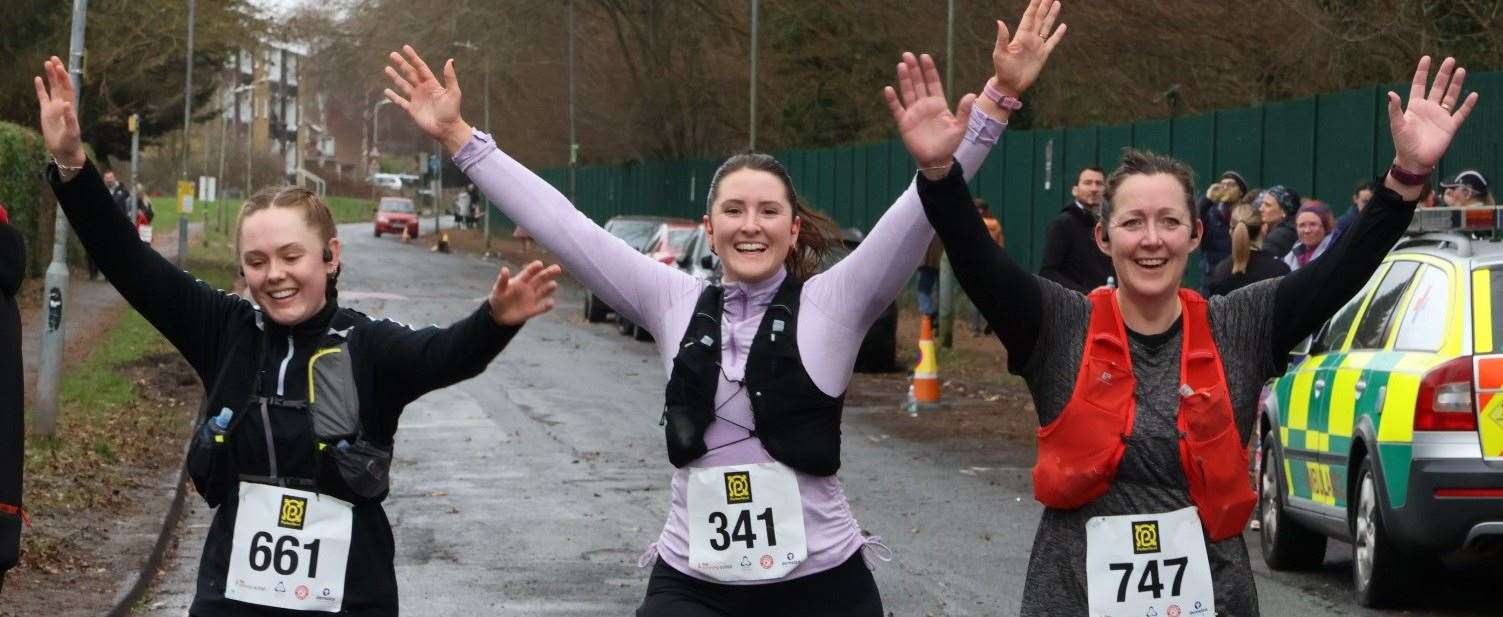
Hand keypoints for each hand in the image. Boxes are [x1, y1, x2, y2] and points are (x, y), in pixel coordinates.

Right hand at [33, 56, 84, 167]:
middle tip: (54, 58)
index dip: (64, 77)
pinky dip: (40, 88)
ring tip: (47, 62)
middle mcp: (63, 104)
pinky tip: (37, 78)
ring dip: (50, 76)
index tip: (59, 66)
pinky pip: (43, 97)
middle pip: (61, 84)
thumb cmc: (71, 142)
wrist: (64, 151)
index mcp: (70, 107)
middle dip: (58, 72)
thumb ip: (70, 119)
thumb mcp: (72, 132)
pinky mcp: (46, 112)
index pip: (68, 88)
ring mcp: (54, 108)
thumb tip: (67, 104)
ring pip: (52, 88)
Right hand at [384, 45, 472, 153]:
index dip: (413, 57)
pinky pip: (400, 101)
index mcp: (432, 84)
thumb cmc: (452, 111)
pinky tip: (386, 91)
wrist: (447, 129)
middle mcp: (423, 89)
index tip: (405, 47)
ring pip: (403, 85)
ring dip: (395, 77)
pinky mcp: (412, 110)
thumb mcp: (453, 92)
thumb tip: (450, 60)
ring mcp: (416, 99)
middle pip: (409, 74)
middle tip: (392, 54)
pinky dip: (393, 96)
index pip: (420, 67)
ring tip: (386, 68)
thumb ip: (450, 77)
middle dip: (401, 64)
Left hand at [488, 260, 562, 325]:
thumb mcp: (498, 289)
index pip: (529, 273)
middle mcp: (529, 288)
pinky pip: (541, 308)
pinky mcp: (532, 310)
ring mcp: (532, 299)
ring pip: (543, 292)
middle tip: (557, 268)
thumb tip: (504, 269)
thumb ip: (502, 280)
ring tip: (554, 284)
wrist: (499, 315)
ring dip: (549, 288)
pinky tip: (551, 303)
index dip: (534, 268)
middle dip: (548, 274)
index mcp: (520, 281)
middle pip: (540, 279)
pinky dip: (546, 306)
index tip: (539, 264)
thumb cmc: (498, 298)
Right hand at [883, 53, 975, 179]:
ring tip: (901, 65)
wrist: (936, 160)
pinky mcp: (904, 123)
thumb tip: (971, 94)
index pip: (933, 82)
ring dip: (904, 79)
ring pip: (908, 92)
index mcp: (938, 104)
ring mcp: (914, 113)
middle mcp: (925, 105)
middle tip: (908, 54)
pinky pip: (897, 109)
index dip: (929, 70)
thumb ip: (964, 111)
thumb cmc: (949, 144)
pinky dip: (893, 100)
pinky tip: (889, 89)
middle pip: (918, 83)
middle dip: (914, 69)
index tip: (925, 56)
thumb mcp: (960, 127)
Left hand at [991, 0, 1065, 97]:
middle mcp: (1030, 38)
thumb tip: (999, 21)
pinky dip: (1058, 34)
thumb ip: (1002, 38)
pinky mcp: (1043, 55)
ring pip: (1046, 26)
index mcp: (1021, 35)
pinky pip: (1052, 42)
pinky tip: (1063, 26)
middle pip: (1039, 17)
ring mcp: (1037, 45)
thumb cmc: (1002, 70)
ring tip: (1057, 3)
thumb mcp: (1000, 54)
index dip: (1035, 5)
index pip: (1029, 16)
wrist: (1010, 85)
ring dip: (1052, 15)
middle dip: (1045, 5)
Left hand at [1388, 56, 1477, 173]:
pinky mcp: (1450, 126)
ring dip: (1456, 84)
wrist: (1415, 160)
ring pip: (1450, 96)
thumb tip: (1390, 93)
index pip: (1419, 85)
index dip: (1422, 72)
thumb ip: (1395, 110)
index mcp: (1415, 107)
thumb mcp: (1397, 125)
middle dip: (1443, 74)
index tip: (1426, 58)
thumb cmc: (1403, 143)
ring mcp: (1440, 117)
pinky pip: (1461, 113)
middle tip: (1450, 59)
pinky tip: (1473, 94)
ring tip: (1461, 70)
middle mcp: (1429, 109)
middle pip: (1437, 87)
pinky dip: (1467, 105)